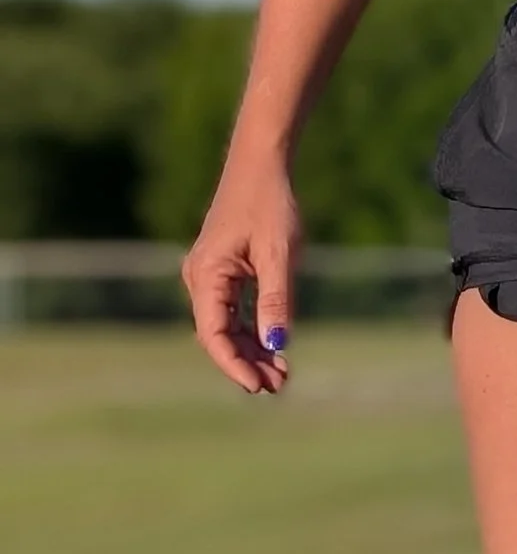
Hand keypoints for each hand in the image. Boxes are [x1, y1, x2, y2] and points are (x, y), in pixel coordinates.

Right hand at [183, 154, 300, 394]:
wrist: (261, 167)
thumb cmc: (270, 204)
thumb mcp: (279, 253)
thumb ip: (275, 300)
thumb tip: (277, 344)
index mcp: (206, 275)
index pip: (213, 333)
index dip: (234, 364)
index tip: (257, 386)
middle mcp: (200, 279)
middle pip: (219, 334)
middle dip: (247, 362)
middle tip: (279, 386)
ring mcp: (210, 276)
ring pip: (227, 325)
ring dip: (251, 350)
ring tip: (280, 375)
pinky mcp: (224, 272)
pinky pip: (234, 310)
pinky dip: (252, 329)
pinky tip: (273, 348)